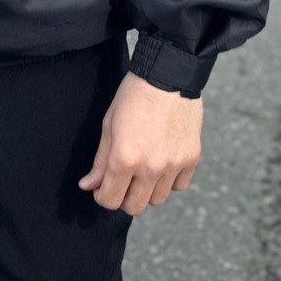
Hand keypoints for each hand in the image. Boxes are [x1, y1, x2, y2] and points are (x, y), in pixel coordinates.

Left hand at [78, 72, 201, 215]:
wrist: (168, 73)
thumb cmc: (134, 95)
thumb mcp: (109, 125)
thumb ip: (100, 161)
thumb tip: (89, 186)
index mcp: (125, 158)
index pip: (110, 200)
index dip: (102, 196)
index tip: (103, 186)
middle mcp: (150, 167)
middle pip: (134, 207)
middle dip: (124, 197)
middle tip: (123, 179)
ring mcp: (174, 164)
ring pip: (157, 199)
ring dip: (148, 189)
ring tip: (145, 168)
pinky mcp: (192, 158)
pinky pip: (179, 185)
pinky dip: (170, 180)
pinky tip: (164, 162)